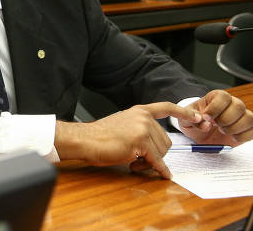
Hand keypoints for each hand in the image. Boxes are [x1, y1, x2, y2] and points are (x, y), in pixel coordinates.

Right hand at [55, 102, 201, 178]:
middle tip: (138, 158)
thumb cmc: (99, 135)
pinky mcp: (140, 142)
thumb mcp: (123, 124)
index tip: (197, 117)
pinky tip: (162, 175)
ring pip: (162, 152)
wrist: (85, 140)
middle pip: (165, 141)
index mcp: (139, 111)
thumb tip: (156, 145)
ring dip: (151, 162)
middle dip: (156, 153)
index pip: (165, 108)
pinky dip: (160, 170)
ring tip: (133, 161)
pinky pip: (157, 161)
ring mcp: (142, 128)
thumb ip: (140, 128)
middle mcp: (143, 117)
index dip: (183, 112)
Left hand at [178, 90, 252, 145]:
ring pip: (249, 118)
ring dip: (234, 128)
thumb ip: (190, 119)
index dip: (215, 108)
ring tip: (223, 131)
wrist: (201, 135)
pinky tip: (231, 137)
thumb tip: (204, 123)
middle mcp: (232, 104)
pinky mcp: (248, 128)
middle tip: (215, 126)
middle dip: (225, 119)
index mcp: (216, 97)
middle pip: (238, 106)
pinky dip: (242, 136)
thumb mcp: (185, 120)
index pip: (223, 97)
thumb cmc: (194, 122)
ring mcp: (241, 116)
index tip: (206, 118)